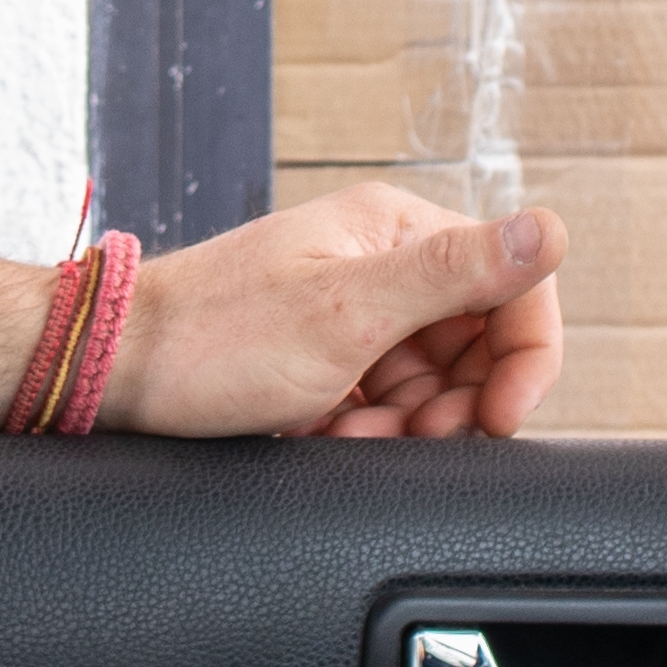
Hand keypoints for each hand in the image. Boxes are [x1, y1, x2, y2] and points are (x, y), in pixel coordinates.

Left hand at [0, 187, 569, 436]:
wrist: (114, 372)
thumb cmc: (215, 338)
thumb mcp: (348, 311)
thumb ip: (457, 273)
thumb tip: (552, 228)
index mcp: (397, 229)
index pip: (514, 282)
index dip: (525, 357)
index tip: (501, 418)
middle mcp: (381, 261)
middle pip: (476, 343)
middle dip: (453, 404)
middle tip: (407, 437)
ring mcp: (352, 311)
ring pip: (432, 383)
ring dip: (405, 426)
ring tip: (346, 434)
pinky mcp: (325, 357)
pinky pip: (384, 404)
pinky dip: (367, 432)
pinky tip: (325, 437)